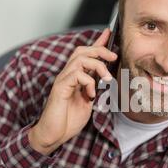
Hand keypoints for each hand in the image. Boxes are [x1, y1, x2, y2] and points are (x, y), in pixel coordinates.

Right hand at [28, 29, 117, 154]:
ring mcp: (62, 81)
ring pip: (80, 59)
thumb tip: (105, 76)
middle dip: (100, 50)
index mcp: (75, 77)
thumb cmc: (68, 119)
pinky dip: (88, 82)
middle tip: (114, 57)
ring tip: (107, 79)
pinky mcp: (60, 89)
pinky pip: (76, 75)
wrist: (54, 134)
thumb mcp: (88, 101)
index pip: (86, 54)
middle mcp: (67, 75)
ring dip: (97, 66)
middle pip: (82, 51)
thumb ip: (95, 87)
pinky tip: (91, 94)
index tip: (109, 33)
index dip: (97, 42)